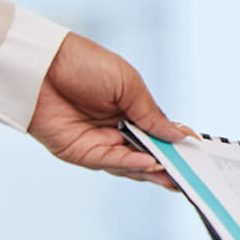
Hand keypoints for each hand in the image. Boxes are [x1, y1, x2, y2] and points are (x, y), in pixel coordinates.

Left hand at [26, 33, 192, 188]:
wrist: (42, 65)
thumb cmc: (85, 64)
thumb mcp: (129, 85)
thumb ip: (152, 115)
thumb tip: (178, 136)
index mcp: (130, 109)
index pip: (159, 133)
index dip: (176, 142)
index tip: (197, 151)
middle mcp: (115, 129)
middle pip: (148, 153)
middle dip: (169, 164)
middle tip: (192, 175)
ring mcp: (98, 142)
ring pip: (132, 164)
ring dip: (155, 170)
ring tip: (176, 174)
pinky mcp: (80, 152)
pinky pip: (111, 162)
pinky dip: (132, 164)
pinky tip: (151, 163)